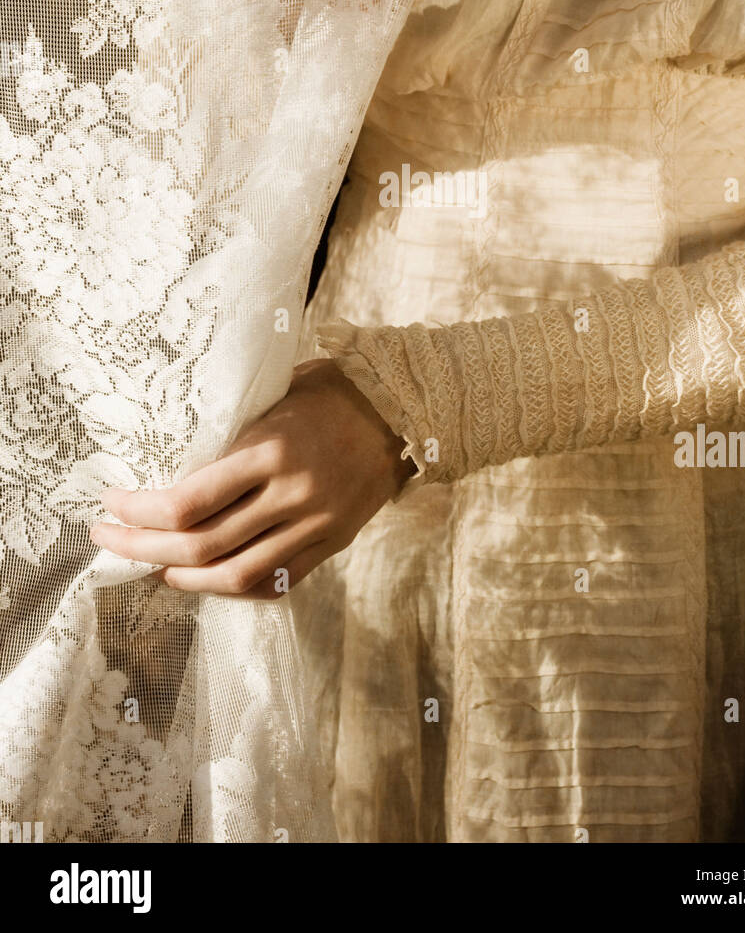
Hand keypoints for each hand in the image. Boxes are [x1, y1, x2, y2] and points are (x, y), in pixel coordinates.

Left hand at [90, 359, 410, 598]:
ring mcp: (314, 525)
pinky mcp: (331, 544)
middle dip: (142, 547)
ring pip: (234, 576)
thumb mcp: (274, 397)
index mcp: (271, 450)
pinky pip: (273, 581)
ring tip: (150, 566)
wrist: (403, 408)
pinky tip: (203, 578)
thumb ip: (232, 436)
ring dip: (181, 578)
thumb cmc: (331, 390)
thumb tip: (170, 464)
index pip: (188, 503)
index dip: (139, 512)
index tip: (111, 504)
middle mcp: (291, 495)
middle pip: (200, 546)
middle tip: (108, 538)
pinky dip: (231, 586)